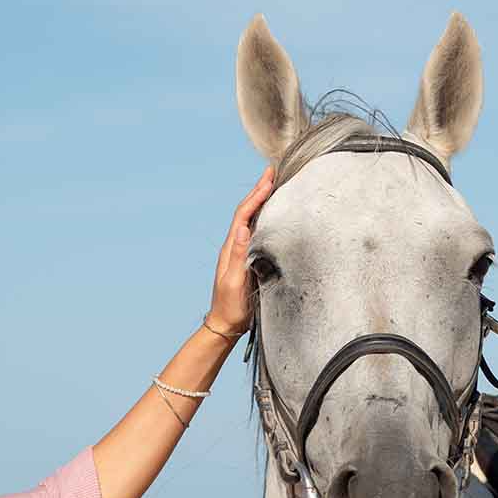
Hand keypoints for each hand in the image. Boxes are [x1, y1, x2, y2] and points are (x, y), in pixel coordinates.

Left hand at [205, 166, 276, 341]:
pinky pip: (255, 232)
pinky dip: (263, 218)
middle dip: (258, 191)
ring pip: (250, 220)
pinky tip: (270, 215)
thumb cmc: (231, 307)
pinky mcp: (246, 260)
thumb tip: (242, 228)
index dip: (255, 196)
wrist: (225, 324)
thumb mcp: (235, 281)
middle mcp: (234, 246)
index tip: (268, 178)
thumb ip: (238, 255)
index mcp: (231, 248)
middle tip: (271, 173)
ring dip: (260, 202)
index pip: (243, 215)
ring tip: (272, 186)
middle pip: (246, 212)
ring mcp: (240, 252)